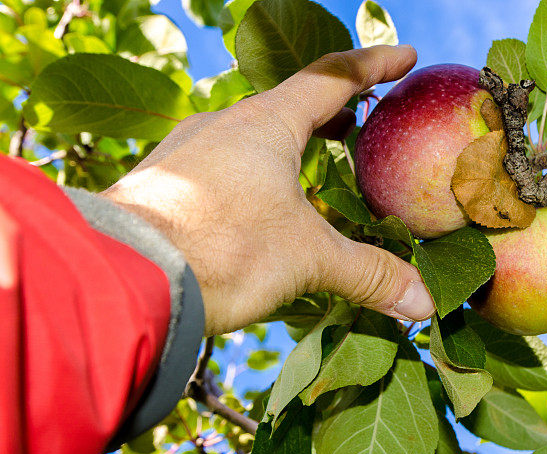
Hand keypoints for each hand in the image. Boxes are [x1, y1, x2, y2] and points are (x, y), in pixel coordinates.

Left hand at [101, 45, 434, 335]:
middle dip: (329, 111)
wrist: (122, 276)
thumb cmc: (222, 249)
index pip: (332, 78)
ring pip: (249, 136)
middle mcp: (221, 125)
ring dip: (286, 144)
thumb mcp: (307, 259)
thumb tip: (423, 305)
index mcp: (266, 124)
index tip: (405, 56)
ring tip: (311, 168)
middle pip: (287, 105)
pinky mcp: (162, 184)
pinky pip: (218, 165)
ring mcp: (186, 152)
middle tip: (358, 122)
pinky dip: (252, 173)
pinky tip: (255, 207)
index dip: (373, 66)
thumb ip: (368, 274)